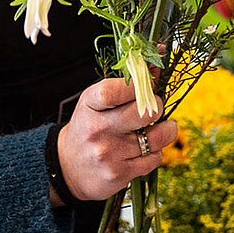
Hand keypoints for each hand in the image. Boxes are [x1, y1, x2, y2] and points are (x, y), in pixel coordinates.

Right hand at [55, 77, 177, 202]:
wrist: (68, 167)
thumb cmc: (89, 127)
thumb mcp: (98, 101)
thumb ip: (127, 81)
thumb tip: (157, 57)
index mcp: (90, 105)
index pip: (117, 89)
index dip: (139, 85)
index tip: (148, 86)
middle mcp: (98, 129)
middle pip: (146, 112)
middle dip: (158, 106)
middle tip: (154, 108)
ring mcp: (109, 153)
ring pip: (158, 136)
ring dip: (166, 130)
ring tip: (159, 127)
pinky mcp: (119, 174)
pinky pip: (155, 158)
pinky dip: (156, 151)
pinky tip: (146, 148)